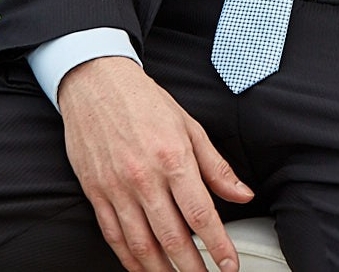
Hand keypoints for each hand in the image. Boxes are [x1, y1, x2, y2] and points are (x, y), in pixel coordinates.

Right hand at [58, 56, 252, 271]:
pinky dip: (129, 260)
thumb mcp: (190, 127)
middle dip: (192, 267)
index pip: (200, 213)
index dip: (217, 244)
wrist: (96, 85)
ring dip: (161, 270)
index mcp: (173, 158)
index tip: (228, 264)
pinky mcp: (95, 194)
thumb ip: (216, 167)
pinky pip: (113, 236)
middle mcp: (143, 177)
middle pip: (171, 236)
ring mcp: (116, 188)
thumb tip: (242, 194)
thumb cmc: (145, 103)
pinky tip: (143, 269)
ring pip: (140, 244)